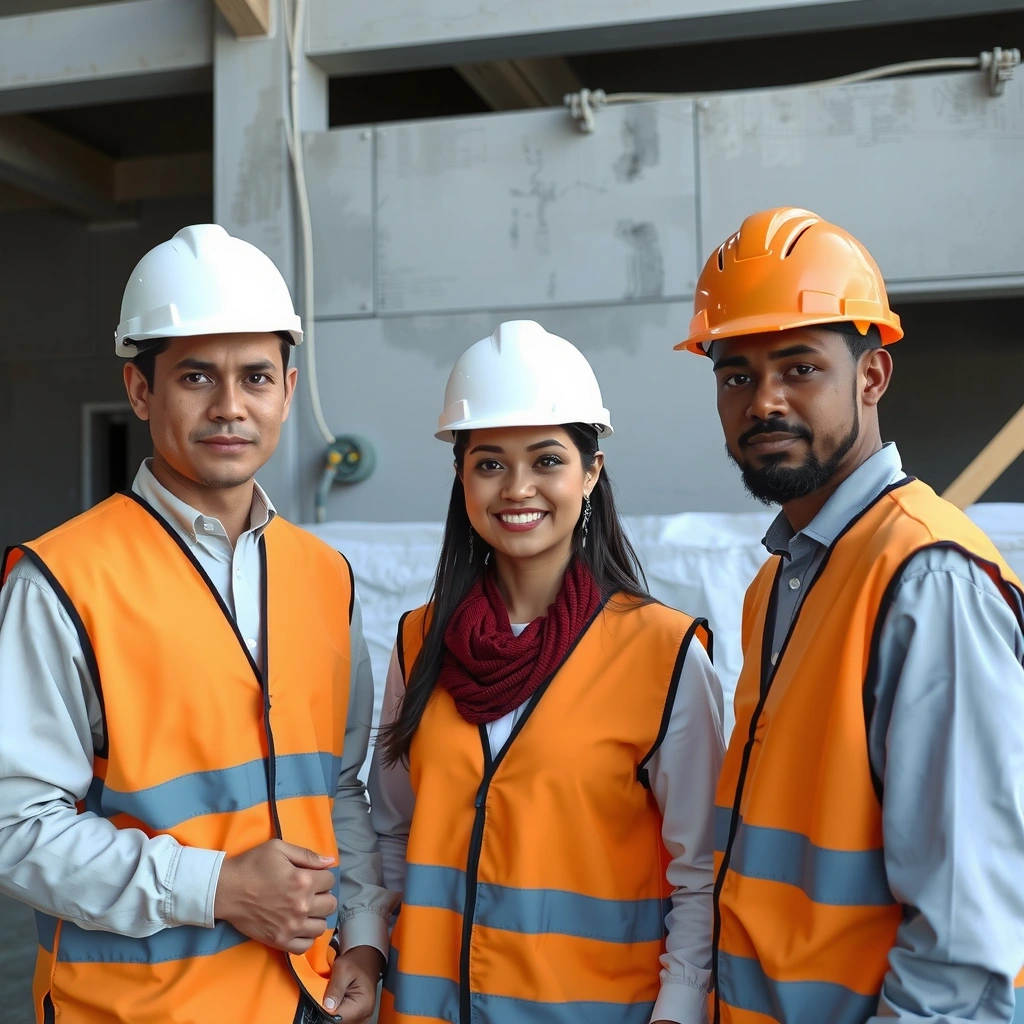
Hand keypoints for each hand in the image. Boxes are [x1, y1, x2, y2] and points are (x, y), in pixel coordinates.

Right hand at [214, 839, 337, 952]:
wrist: (225, 890)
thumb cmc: (251, 865)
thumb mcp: (279, 849)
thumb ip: (307, 855)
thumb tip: (330, 861)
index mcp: (303, 881)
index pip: (330, 880)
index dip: (322, 876)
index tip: (312, 876)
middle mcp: (301, 906)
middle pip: (330, 904)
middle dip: (323, 895)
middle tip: (310, 892)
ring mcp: (291, 926)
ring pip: (321, 926)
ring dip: (316, 916)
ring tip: (305, 909)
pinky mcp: (280, 941)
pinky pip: (305, 946)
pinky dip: (306, 937)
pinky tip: (299, 926)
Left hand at [322, 945, 384, 1021]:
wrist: (366, 959)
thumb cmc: (357, 962)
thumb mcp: (343, 968)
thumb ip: (335, 986)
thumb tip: (327, 1005)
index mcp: (362, 1005)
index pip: (335, 1015)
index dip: (325, 1005)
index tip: (324, 993)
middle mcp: (363, 1016)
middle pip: (337, 1020)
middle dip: (329, 1008)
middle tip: (330, 991)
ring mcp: (361, 1018)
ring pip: (339, 1019)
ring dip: (333, 1008)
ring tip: (335, 993)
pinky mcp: (357, 1017)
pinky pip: (342, 1017)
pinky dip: (337, 1009)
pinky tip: (338, 998)